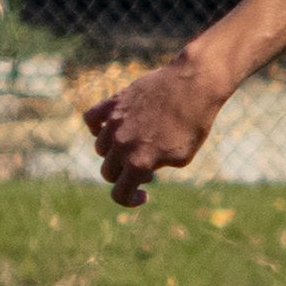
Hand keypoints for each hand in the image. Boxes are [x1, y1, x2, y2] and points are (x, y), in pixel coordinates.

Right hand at [82, 58, 227, 206]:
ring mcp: (114, 123)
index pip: (119, 194)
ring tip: (135, 145)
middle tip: (147, 165)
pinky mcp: (113, 103)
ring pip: (101, 148)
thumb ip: (155, 165)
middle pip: (109, 172)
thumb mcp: (182, 156)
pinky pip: (91, 119)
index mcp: (140, 162)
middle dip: (126, 174)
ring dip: (115, 152)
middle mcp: (122, 144)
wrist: (194, 85)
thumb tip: (139, 166)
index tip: (144, 195)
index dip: (129, 200)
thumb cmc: (194, 123)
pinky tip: (112, 128)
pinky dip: (97, 128)